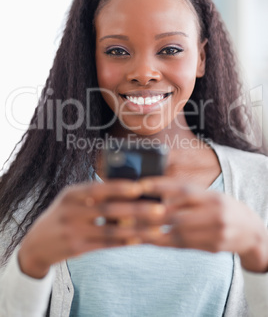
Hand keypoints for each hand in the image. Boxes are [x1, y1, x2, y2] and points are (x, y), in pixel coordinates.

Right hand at [18, 180, 164, 278]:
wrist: (37, 242)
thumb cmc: (64, 214)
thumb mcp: (72, 199)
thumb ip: (94, 193)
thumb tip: (129, 188)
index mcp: (71, 193)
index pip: (98, 188)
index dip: (120, 187)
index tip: (141, 187)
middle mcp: (71, 211)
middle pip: (108, 210)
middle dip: (136, 210)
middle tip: (159, 210)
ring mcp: (73, 231)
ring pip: (111, 230)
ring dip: (136, 229)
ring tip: (156, 228)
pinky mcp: (77, 248)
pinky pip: (106, 244)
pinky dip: (124, 242)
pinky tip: (140, 240)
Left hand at [140, 177, 267, 272]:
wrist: (250, 231)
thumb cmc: (222, 208)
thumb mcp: (208, 196)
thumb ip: (185, 195)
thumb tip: (155, 193)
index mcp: (210, 196)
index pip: (182, 189)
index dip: (159, 186)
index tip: (140, 185)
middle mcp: (213, 212)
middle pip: (176, 214)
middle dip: (150, 213)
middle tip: (129, 211)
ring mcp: (214, 232)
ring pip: (177, 232)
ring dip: (152, 231)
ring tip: (133, 228)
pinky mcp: (212, 247)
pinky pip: (183, 245)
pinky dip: (164, 242)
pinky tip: (149, 239)